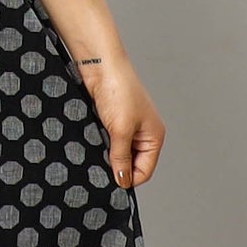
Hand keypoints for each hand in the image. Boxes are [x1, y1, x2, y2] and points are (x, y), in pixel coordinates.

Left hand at [75, 55, 164, 187]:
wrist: (100, 65)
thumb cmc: (118, 90)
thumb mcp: (121, 130)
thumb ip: (121, 157)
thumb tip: (122, 180)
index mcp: (154, 136)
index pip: (145, 170)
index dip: (128, 178)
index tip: (109, 181)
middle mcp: (143, 133)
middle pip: (132, 164)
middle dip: (117, 166)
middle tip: (100, 165)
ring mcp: (127, 127)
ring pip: (118, 153)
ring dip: (107, 154)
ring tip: (97, 149)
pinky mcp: (112, 121)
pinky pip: (108, 141)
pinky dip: (101, 144)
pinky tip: (93, 141)